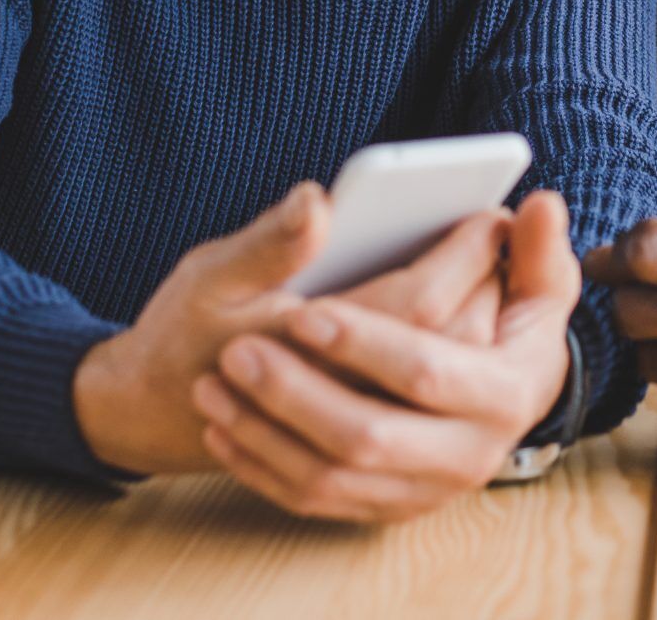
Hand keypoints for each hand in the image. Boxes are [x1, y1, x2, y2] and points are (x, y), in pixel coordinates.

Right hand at [72, 185, 509, 476]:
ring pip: (449, 381)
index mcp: (311, 350)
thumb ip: (270, 242)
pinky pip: (433, 409)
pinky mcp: (365, 456)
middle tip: (501, 228)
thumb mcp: (212, 275)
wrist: (156, 412)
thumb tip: (318, 199)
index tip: (489, 211)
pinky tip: (460, 315)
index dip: (462, 255)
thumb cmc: (184, 333)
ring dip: (478, 322)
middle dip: (483, 284)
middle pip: (450, 344)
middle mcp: (347, 401)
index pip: (419, 302)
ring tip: (489, 267)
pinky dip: (455, 357)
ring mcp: (360, 440)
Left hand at [191, 190, 580, 522]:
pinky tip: (223, 424)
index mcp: (509, 391)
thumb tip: (540, 205)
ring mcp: (427, 490)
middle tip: (236, 351)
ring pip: (331, 475)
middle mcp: (473, 452)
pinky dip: (261, 465)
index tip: (305, 313)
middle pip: (369, 435)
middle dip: (295, 393)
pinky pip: (314, 500)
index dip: (364, 342)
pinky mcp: (388, 507)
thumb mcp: (530, 284)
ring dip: (264, 430)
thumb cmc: (501, 318)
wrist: (487, 398)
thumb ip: (532, 249)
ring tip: (217, 380)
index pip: (426, 369)